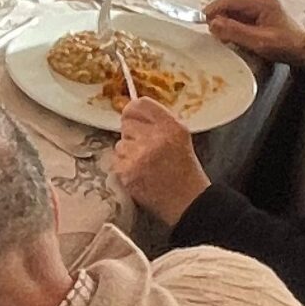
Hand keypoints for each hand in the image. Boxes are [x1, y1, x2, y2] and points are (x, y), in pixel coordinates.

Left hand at [111, 97, 208, 222]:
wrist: (187, 201)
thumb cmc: (183, 169)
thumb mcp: (180, 137)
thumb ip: (158, 120)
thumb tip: (129, 108)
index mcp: (171, 127)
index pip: (140, 104)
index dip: (133, 111)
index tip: (134, 119)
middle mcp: (155, 138)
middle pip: (126, 123)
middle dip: (133, 135)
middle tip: (147, 150)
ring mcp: (138, 156)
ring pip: (120, 144)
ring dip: (128, 153)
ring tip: (145, 164)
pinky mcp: (127, 172)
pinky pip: (116, 161)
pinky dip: (125, 168)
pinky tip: (140, 175)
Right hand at [203, 0, 304, 66]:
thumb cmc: (287, 46)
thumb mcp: (261, 42)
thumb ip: (236, 32)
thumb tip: (213, 24)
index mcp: (262, 1)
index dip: (214, 9)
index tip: (203, 23)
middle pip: (229, 2)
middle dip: (217, 16)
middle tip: (212, 33)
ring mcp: (259, 6)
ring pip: (232, 9)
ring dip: (223, 21)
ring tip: (221, 36)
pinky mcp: (258, 14)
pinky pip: (238, 15)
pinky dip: (231, 24)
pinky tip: (231, 36)